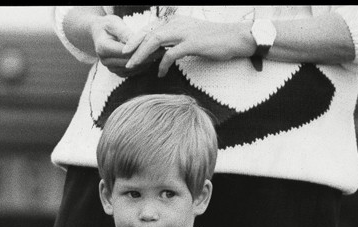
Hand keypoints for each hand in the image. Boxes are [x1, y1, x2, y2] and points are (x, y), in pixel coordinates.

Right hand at [92, 15, 162, 76]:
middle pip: (130, 62)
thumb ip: (124, 32)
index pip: (125, 52)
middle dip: (146, 57)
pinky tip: (151, 61)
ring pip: (132, 69)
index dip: (141, 49)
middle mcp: (105, 61)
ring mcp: (110, 68)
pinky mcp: (116, 72)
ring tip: (159, 56)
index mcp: (103, 48)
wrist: (99, 33)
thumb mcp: (114, 23)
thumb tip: (134, 40)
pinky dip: (141, 67)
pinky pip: (131, 73)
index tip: (156, 45)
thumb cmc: (107, 25)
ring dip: (146, 64)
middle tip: (162, 52)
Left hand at [122, 17, 247, 76]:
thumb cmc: (215, 41)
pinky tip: (160, 74)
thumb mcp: (192, 38)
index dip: (137, 39)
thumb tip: (163, 53)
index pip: (151, 29)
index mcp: (176, 22)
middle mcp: (177, 24)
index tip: (127, 51)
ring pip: (155, 40)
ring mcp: (184, 32)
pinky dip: (162, 64)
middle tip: (122, 57)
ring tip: (133, 66)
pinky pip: (170, 54)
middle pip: (148, 32)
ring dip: (141, 54)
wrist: (235, 38)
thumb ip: (176, 42)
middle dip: (133, 45)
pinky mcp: (192, 43)